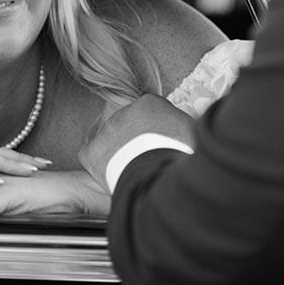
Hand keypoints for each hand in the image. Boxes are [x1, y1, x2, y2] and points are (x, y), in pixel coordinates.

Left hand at [78, 93, 194, 188]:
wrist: (163, 180)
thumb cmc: (185, 158)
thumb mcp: (193, 133)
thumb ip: (184, 125)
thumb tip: (190, 129)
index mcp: (150, 104)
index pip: (147, 112)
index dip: (154, 130)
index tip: (159, 143)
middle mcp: (124, 111)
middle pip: (127, 124)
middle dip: (135, 140)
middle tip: (146, 158)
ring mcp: (107, 131)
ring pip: (109, 139)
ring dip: (118, 152)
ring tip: (131, 170)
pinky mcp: (93, 151)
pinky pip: (89, 154)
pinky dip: (97, 164)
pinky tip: (110, 174)